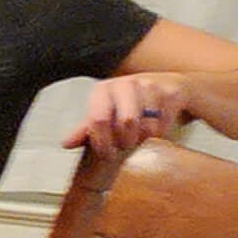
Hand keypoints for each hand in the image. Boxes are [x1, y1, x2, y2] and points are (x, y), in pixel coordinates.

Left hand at [63, 72, 188, 157]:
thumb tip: (65, 143)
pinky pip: (166, 123)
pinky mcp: (171, 92)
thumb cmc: (128, 105)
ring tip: (140, 138)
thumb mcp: (105, 114)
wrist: (168, 86)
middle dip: (126, 141)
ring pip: (148, 125)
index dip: (103, 141)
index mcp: (103, 89)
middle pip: (126, 122)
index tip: (108, 154)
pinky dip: (161, 133)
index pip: (98, 119)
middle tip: (126, 146)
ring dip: (144, 138)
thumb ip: (86, 130)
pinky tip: (156, 130)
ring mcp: (150, 85)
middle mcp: (125, 83)